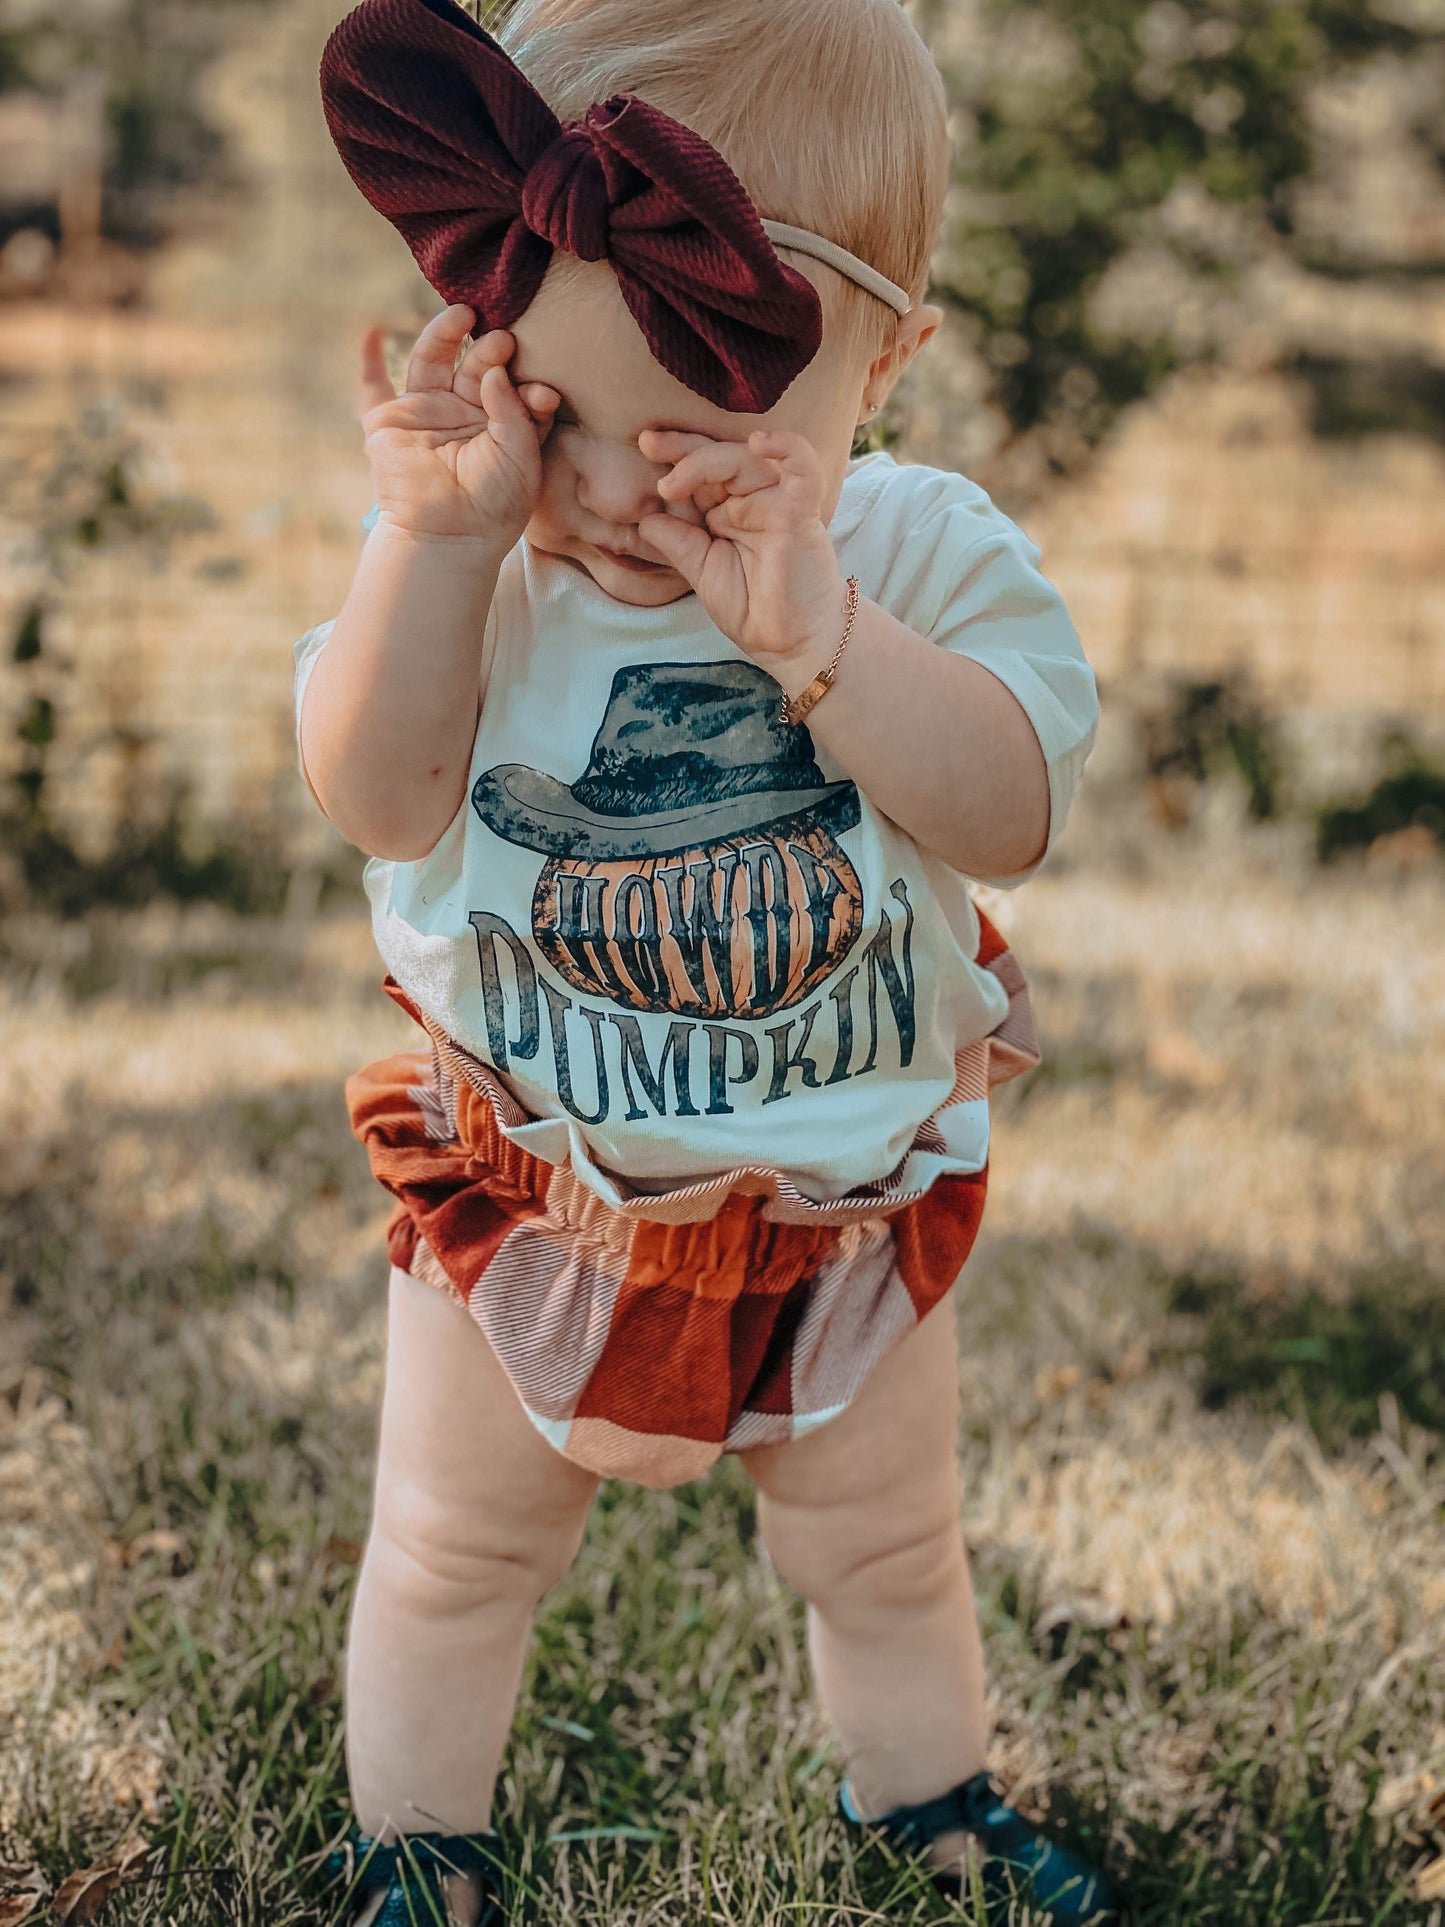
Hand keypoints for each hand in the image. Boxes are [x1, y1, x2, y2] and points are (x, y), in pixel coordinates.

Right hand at [356, 304, 560, 547]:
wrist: (450, 537)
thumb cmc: (496, 504)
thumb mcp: (521, 455)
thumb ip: (513, 409)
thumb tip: (493, 369)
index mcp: (501, 421)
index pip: (515, 386)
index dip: (528, 383)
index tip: (542, 391)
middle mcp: (464, 411)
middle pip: (476, 365)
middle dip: (491, 351)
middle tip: (505, 340)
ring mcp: (426, 412)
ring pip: (433, 359)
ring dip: (446, 333)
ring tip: (464, 313)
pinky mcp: (389, 421)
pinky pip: (373, 387)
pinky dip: (369, 361)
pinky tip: (373, 333)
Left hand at [635, 428, 846, 674]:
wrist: (790, 644)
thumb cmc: (752, 611)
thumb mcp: (702, 573)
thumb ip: (677, 543)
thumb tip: (644, 517)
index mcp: (726, 513)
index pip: (700, 473)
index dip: (674, 457)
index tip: (645, 448)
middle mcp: (751, 501)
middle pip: (719, 457)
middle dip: (682, 447)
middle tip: (649, 443)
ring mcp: (777, 503)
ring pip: (746, 459)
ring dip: (708, 459)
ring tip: (674, 480)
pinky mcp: (801, 511)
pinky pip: (802, 467)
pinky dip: (786, 447)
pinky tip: (760, 441)